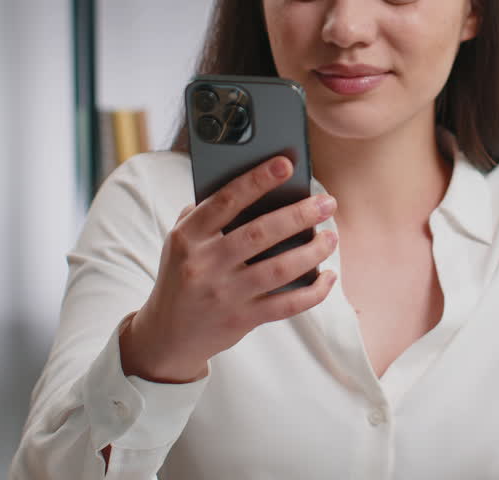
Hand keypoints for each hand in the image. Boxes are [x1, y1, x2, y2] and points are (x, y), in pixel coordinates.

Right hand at [120, 155, 337, 382]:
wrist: (167, 334)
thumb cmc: (183, 275)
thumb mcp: (180, 241)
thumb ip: (205, 214)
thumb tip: (255, 185)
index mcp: (188, 237)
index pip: (226, 201)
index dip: (257, 180)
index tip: (286, 164)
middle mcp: (204, 264)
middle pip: (260, 233)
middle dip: (299, 215)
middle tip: (327, 203)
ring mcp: (224, 294)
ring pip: (279, 269)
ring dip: (312, 252)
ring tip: (331, 237)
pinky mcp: (241, 319)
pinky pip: (286, 305)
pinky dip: (313, 292)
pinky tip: (328, 276)